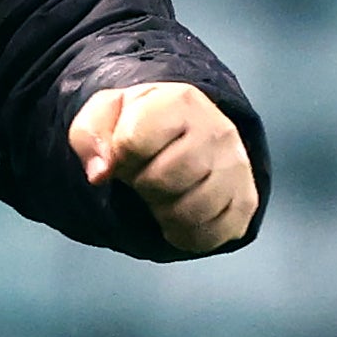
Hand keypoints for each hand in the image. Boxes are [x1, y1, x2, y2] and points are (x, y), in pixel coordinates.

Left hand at [68, 81, 257, 253]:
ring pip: (190, 211)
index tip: (124, 151)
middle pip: (163, 181)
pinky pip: (212, 235)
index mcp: (180, 101)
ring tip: (161, 192)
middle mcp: (218, 131)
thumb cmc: (139, 122)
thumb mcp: (105, 114)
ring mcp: (237, 168)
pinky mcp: (246, 202)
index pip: (132, 143)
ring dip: (162, 211)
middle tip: (143, 173)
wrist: (184, 130)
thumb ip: (90, 135)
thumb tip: (100, 172)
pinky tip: (178, 214)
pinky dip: (185, 234)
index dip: (119, 155)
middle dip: (141, 184)